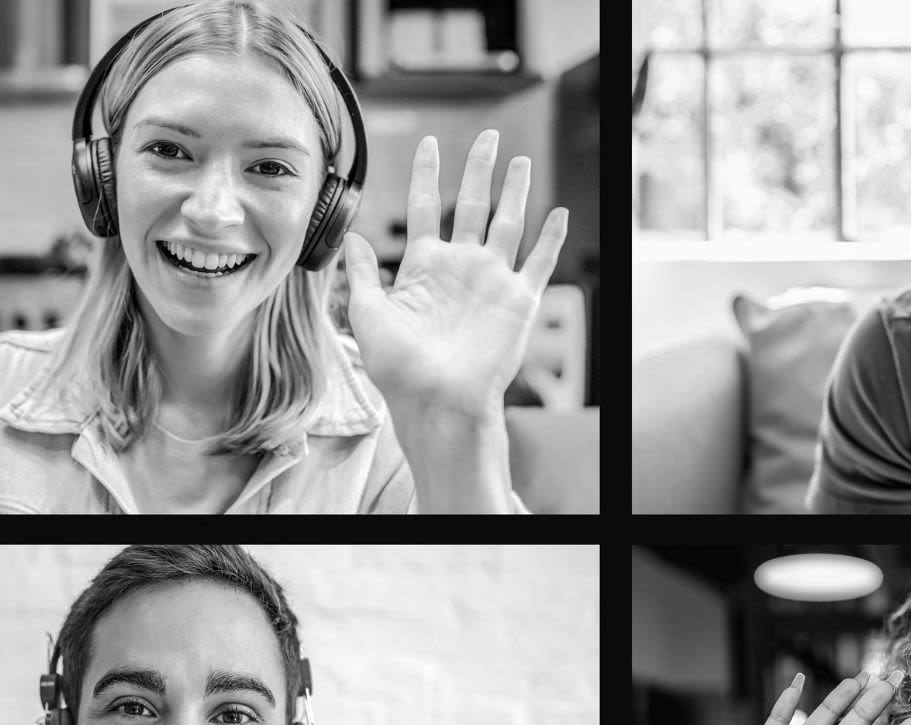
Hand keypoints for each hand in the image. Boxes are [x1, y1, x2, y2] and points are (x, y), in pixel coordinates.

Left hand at [343, 131, 567, 422]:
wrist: (437, 401)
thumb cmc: (400, 369)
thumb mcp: (368, 313)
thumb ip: (363, 272)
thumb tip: (351, 236)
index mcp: (424, 266)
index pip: (425, 207)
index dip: (427, 174)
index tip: (429, 145)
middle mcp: (460, 267)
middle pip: (471, 204)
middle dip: (480, 169)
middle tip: (488, 137)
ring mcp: (492, 281)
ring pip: (508, 223)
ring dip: (515, 191)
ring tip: (520, 161)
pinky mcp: (519, 300)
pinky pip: (540, 262)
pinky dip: (551, 238)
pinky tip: (559, 214)